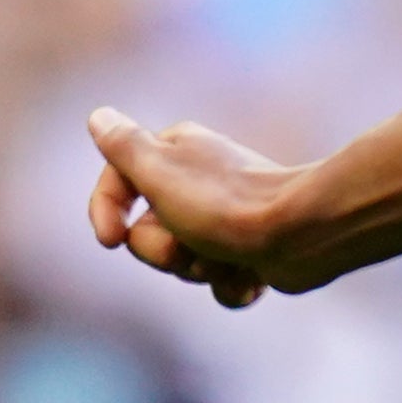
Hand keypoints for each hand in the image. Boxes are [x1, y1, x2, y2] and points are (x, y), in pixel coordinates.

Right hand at [85, 108, 295, 308]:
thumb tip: (99, 117)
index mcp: (175, 153)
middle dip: (164, 250)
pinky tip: (251, 276)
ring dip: (200, 269)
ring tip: (227, 256)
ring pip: (183, 263)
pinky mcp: (252, 251)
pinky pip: (221, 283)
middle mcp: (200, 181)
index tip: (110, 240)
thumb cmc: (225, 204)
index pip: (117, 185)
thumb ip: (124, 146)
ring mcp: (226, 219)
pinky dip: (232, 285)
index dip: (106, 213)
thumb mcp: (159, 170)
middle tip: (191, 241)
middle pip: (148, 234)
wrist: (302, 234)